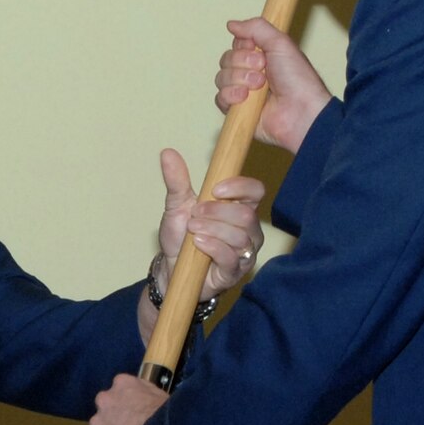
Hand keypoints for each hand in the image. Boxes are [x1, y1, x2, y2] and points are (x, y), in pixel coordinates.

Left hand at [85, 374, 169, 424]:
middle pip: (106, 411)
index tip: (134, 415)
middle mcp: (105, 401)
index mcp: (123, 384)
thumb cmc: (168, 422)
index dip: (127, 406)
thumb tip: (146, 400)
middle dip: (115, 423)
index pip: (120, 391)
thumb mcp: (164, 398)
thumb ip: (148, 395)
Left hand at [154, 149, 264, 301]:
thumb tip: (167, 152)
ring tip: (193, 232)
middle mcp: (248, 229)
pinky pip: (232, 258)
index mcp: (238, 207)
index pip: (255, 190)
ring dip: (212, 230)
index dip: (239, 187)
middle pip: (247, 215)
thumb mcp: (176, 205)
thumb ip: (177, 181)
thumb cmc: (180, 236)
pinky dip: (213, 247)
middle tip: (195, 214)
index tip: (215, 189)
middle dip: (218, 212)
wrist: (170, 268)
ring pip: (240, 237)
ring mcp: (244, 251)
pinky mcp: (235, 272)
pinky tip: (199, 244)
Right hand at [217, 16, 330, 153]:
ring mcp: (243, 93)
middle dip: (242, 63)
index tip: (259, 51)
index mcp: (261, 57)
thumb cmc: (298, 79)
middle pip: (225, 60)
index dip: (244, 47)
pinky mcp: (237, 111)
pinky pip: (220, 98)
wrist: (301, 111)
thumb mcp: (280, 43)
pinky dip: (231, 95)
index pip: (236, 45)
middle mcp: (250, 74)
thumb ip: (256, 28)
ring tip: (259, 86)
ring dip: (239, 79)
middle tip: (263, 69)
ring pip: (221, 78)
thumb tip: (231, 24)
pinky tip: (246, 98)